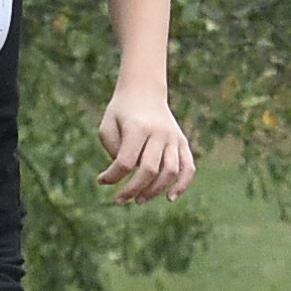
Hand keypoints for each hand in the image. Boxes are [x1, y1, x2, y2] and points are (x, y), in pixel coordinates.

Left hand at [96, 87, 196, 203]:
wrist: (144, 91)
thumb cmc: (121, 112)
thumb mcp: (108, 126)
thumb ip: (113, 150)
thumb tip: (127, 174)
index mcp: (137, 127)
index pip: (126, 161)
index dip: (113, 177)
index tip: (101, 180)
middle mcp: (158, 133)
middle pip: (149, 170)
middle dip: (133, 189)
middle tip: (120, 200)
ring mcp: (173, 137)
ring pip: (170, 172)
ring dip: (154, 191)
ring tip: (139, 200)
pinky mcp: (182, 142)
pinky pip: (188, 167)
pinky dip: (182, 184)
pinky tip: (170, 197)